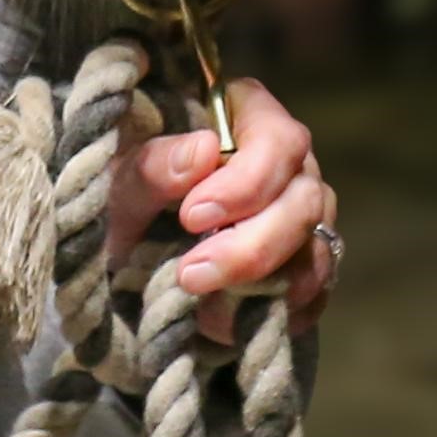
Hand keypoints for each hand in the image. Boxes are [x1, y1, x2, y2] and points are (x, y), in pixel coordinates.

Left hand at [111, 75, 336, 335]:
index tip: (192, 217)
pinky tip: (230, 318)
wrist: (129, 261)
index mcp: (248, 119)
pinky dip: (280, 309)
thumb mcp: (121, 183)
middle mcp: (290, 164)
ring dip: (262, 282)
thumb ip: (155, 164)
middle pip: (303, 199)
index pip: (276, 139)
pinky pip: (315, 287)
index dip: (246, 181)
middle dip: (251, 245)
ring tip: (203, 307)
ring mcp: (305, 213)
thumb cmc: (126, 202)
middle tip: (192, 274)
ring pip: (314, 247)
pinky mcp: (308, 262)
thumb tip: (204, 150)